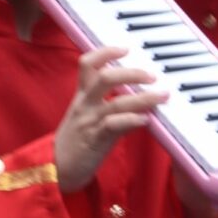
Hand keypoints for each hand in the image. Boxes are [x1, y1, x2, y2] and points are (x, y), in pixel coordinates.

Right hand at [53, 46, 166, 192]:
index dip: (105, 52)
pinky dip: (132, 120)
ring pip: (115, 102)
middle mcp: (84, 105)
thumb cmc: (75, 142)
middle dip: (131, 73)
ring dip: (143, 98)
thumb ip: (107, 103)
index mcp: (81, 97)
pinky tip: (146, 119)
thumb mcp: (86, 116)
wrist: (56, 169)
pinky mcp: (94, 140)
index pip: (87, 64)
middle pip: (104, 78)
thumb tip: (136, 95)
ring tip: (162, 96)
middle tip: (152, 76)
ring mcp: (89, 122)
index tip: (125, 48)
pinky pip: (113, 125)